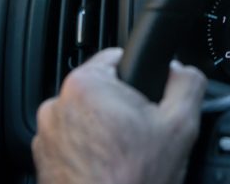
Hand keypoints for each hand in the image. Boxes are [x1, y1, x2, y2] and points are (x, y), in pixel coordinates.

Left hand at [33, 48, 206, 183]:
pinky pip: (73, 142)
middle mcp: (56, 106)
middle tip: (142, 135)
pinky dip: (90, 151)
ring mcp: (45, 135)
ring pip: (87, 117)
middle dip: (123, 108)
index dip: (141, 78)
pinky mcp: (42, 160)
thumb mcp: (181, 125)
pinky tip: (109, 169)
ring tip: (125, 157)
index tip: (149, 102)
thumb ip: (187, 83)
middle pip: (102, 90)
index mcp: (86, 85)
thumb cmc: (133, 182)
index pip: (117, 57)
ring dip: (105, 130)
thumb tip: (182, 70)